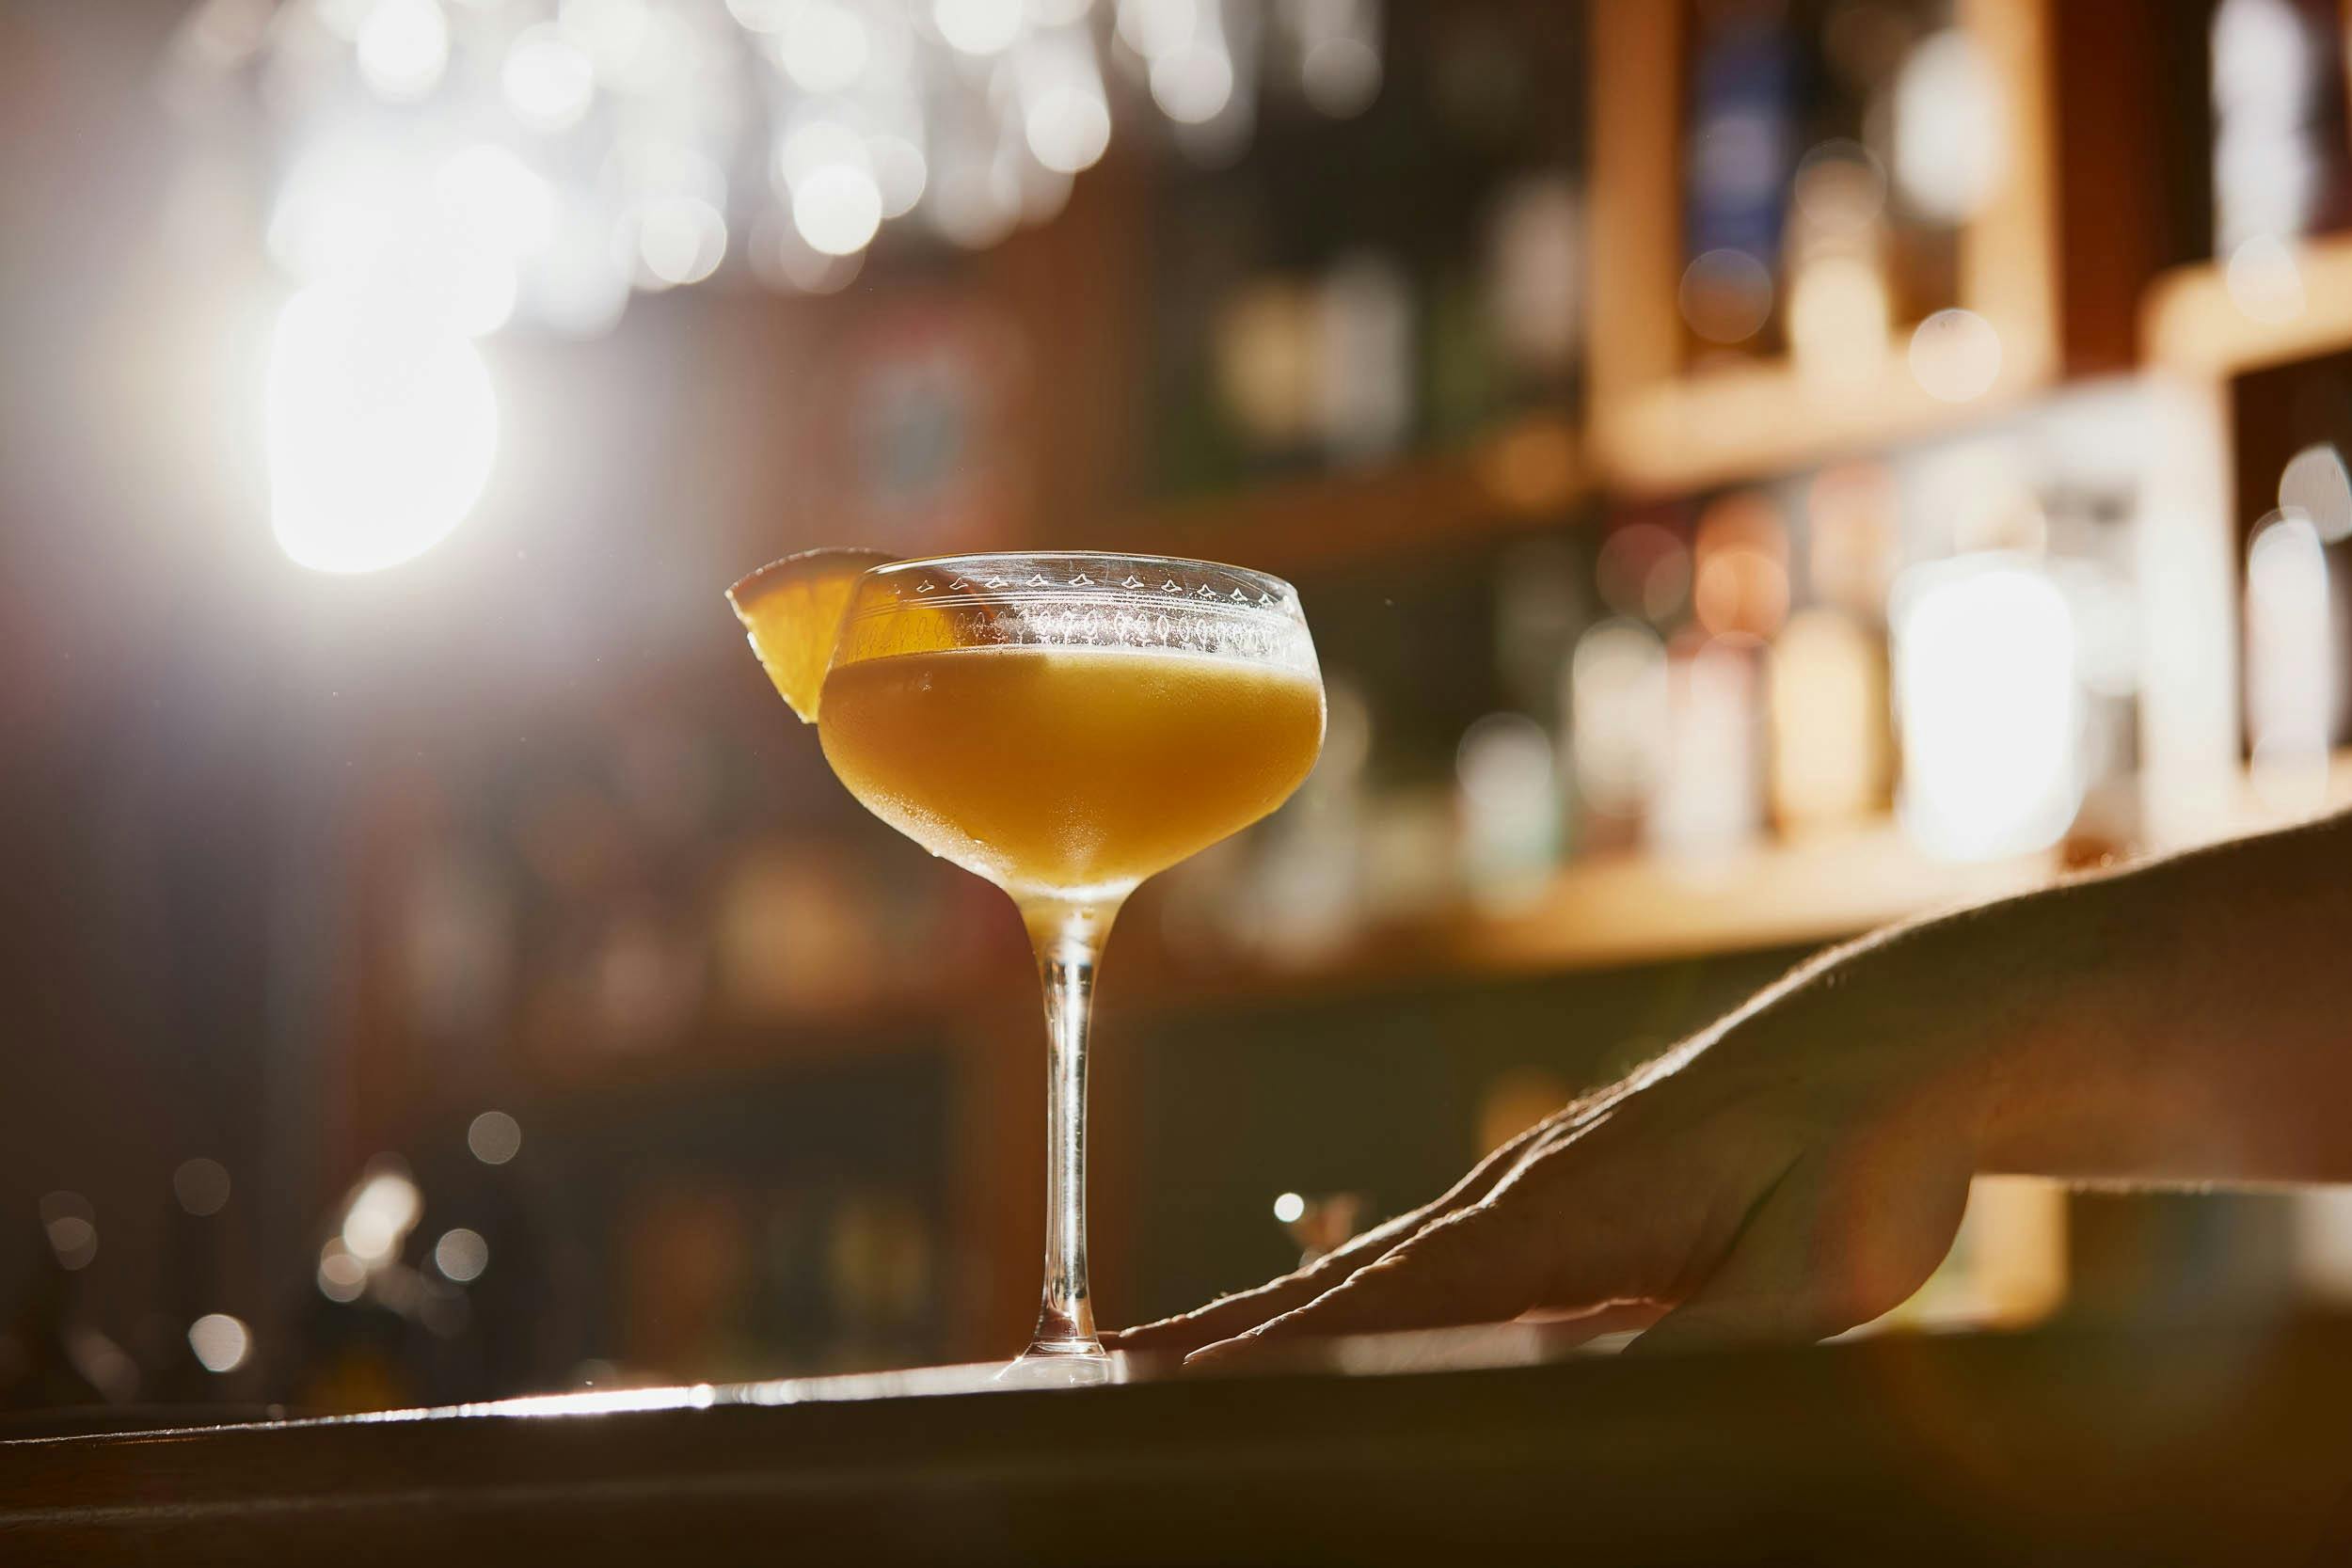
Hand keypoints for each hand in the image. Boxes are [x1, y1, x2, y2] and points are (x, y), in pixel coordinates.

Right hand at [1106, 961, 1990, 1364]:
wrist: (1894, 1043)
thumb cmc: (1857, 1160)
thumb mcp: (1803, 1279)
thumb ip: (1693, 1347)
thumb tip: (1568, 1410)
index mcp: (1552, 1222)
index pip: (1376, 1301)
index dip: (1260, 1347)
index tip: (1151, 1373)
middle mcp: (1515, 1198)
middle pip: (1337, 1278)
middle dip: (1215, 1329)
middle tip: (1101, 1366)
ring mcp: (1531, 1192)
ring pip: (1369, 1266)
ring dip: (1262, 1313)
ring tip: (1167, 1359)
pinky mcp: (1560, 1202)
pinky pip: (1426, 1260)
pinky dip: (1341, 1296)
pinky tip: (1323, 1328)